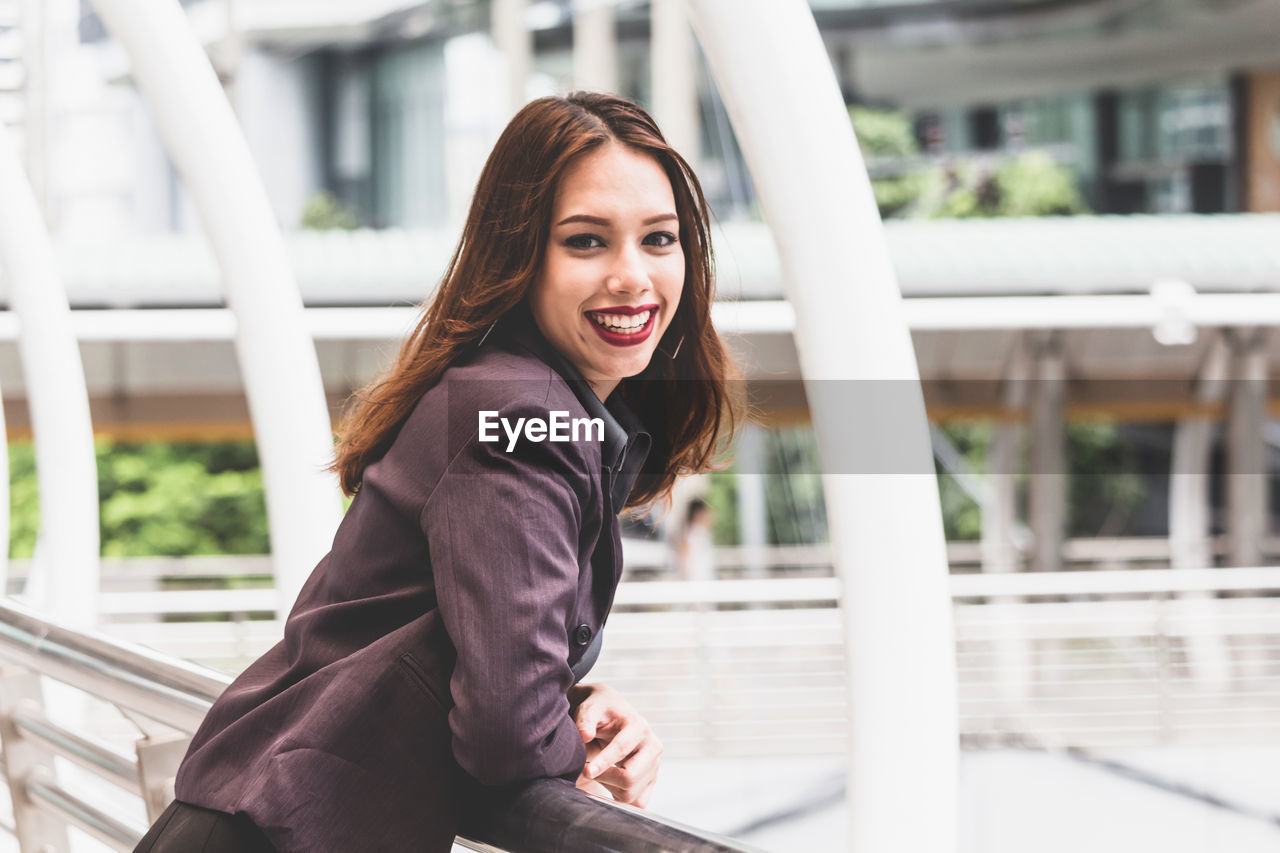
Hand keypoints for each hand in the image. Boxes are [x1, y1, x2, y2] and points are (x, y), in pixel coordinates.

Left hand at [568, 683, 661, 807]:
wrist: (611, 712)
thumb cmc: (600, 710)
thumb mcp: (591, 708)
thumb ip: (586, 720)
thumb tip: (584, 735)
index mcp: (639, 727)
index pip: (622, 749)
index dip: (603, 762)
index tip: (586, 771)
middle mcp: (652, 747)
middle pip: (630, 777)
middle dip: (605, 778)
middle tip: (587, 771)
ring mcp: (654, 765)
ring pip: (632, 793)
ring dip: (609, 788)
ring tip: (597, 773)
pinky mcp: (651, 779)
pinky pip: (638, 801)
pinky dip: (621, 798)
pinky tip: (609, 784)